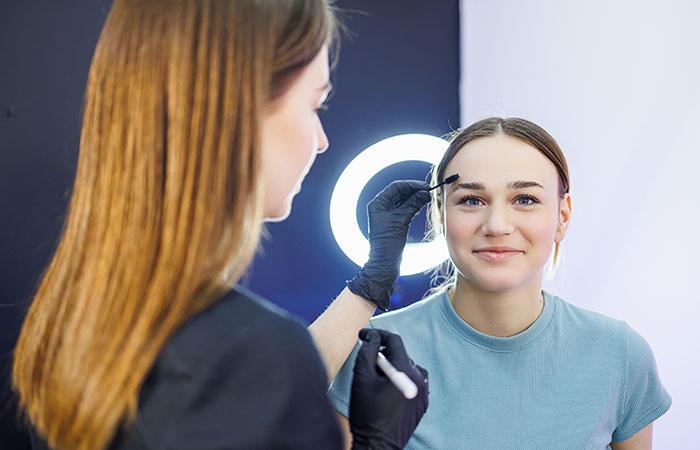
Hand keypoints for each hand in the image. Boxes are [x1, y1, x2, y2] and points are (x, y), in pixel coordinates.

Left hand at [347, 180, 430, 309]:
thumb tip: (425, 192)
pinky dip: (413, 205)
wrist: (384, 264)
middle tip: (429, 191)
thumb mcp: (401, 220)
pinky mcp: (394, 223)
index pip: (395, 187)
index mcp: (377, 204)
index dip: (411, 185)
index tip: (425, 186)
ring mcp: (387, 215)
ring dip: (415, 198)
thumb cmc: (387, 244)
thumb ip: (412, 204)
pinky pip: (405, 209)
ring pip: (403, 201)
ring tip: (428, 197)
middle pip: (399, 192)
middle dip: (414, 190)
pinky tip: (423, 204)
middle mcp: (381, 207)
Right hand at [349, 328, 428, 449]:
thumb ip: (368, 351)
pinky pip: (412, 382)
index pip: (394, 341)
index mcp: (406, 372)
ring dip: (392, 367)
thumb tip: (372, 336)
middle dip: (383, 354)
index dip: (377, 335)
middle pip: (401, 355)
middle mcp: (420, 380)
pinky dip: (400, 380)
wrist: (377, 445)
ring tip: (377, 381)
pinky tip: (386, 391)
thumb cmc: (367, 413)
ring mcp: (424, 393)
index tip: (363, 335)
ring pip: (407, 367)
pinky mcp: (422, 403)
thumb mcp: (362, 377)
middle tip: (367, 363)